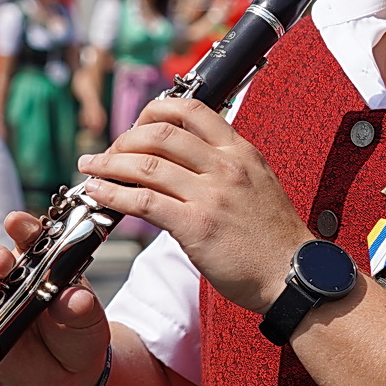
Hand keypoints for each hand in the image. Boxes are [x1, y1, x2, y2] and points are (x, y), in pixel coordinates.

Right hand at [0, 211, 110, 385]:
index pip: (30, 238)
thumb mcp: (88, 320)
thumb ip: (81, 308)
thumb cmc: (79, 334)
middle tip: (2, 267)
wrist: (69, 373)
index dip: (22, 227)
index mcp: (42, 264)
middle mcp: (13, 279)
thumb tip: (75, 299)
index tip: (16, 223)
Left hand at [76, 96, 309, 313]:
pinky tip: (99, 194)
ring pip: (147, 164)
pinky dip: (113, 194)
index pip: (192, 110)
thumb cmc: (274, 238)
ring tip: (91, 167)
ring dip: (110, 163)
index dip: (155, 110)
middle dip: (126, 137)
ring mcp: (211, 195)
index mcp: (241, 152)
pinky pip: (143, 202)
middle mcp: (226, 166)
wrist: (294, 275)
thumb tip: (184, 159)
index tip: (138, 124)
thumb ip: (224, 166)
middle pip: (162, 132)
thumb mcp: (257, 183)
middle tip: (110, 151)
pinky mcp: (196, 225)